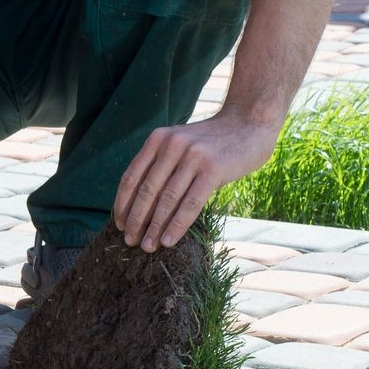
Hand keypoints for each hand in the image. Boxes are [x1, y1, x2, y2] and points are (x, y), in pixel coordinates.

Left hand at [114, 112, 281, 251]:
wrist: (250, 122)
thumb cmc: (212, 141)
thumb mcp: (180, 143)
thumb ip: (161, 164)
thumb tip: (141, 205)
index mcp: (157, 140)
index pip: (131, 177)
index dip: (122, 204)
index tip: (118, 224)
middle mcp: (171, 146)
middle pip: (146, 190)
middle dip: (136, 220)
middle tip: (130, 241)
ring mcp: (192, 156)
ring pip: (166, 199)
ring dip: (154, 227)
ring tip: (148, 246)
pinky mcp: (213, 169)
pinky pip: (190, 203)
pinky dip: (177, 225)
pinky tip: (168, 240)